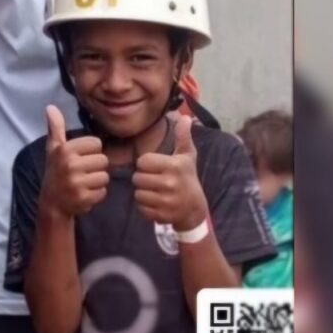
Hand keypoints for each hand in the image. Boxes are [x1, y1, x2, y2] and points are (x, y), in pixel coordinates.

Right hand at [41, 105, 109, 216]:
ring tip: (84, 183)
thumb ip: (56, 128)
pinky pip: (103, 192)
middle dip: (96, 167)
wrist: (51, 203)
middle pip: (103, 160)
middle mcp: (70, 165)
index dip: (91, 152)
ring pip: (105, 176)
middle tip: (82, 173)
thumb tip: (50, 106)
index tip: (80, 159)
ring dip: (97, 181)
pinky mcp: (83, 199)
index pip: (96, 143)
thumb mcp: (54, 149)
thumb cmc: (56, 171)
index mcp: (65, 150)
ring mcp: (76, 183)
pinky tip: (84, 194)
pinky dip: (97, 194)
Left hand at [133, 116, 207, 230]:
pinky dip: (145, 206)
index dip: (146, 164)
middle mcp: (170, 184)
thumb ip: (183, 137)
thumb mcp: (188, 156)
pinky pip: (141, 208)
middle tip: (153, 180)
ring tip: (154, 191)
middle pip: (137, 178)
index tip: (155, 167)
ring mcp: (166, 201)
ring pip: (138, 194)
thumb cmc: (188, 178)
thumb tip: (186, 117)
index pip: (143, 162)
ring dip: (143, 192)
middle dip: (142, 179)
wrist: (195, 208)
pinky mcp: (161, 215)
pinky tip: (155, 202)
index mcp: (174, 166)